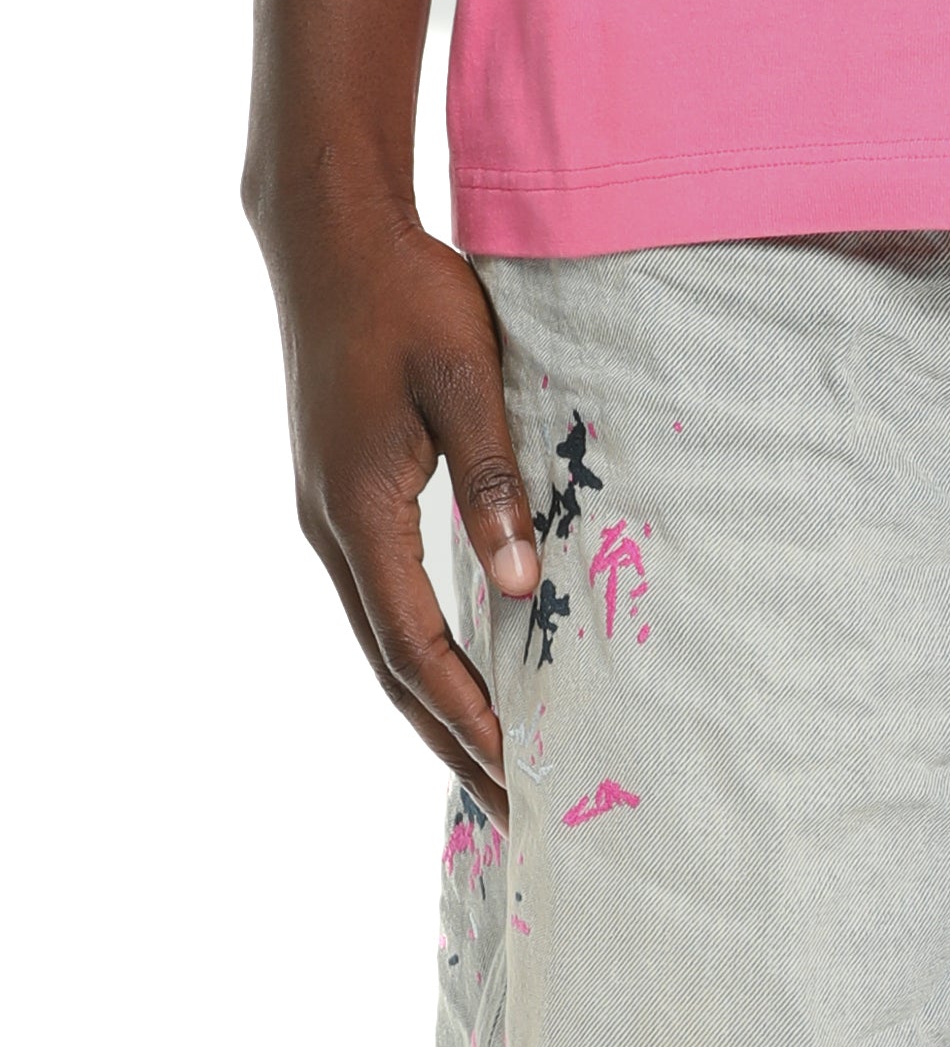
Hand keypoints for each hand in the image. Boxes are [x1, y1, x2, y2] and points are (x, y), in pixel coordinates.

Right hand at [260, 203, 541, 822]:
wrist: (333, 240)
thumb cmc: (406, 298)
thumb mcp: (462, 380)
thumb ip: (492, 482)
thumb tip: (521, 587)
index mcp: (359, 511)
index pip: (415, 646)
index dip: (467, 713)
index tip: (517, 771)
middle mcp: (332, 528)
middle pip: (391, 664)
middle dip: (450, 737)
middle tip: (513, 806)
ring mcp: (329, 513)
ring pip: (381, 634)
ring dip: (433, 698)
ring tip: (491, 757)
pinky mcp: (341, 491)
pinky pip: (380, 594)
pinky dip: (418, 646)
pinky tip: (458, 661)